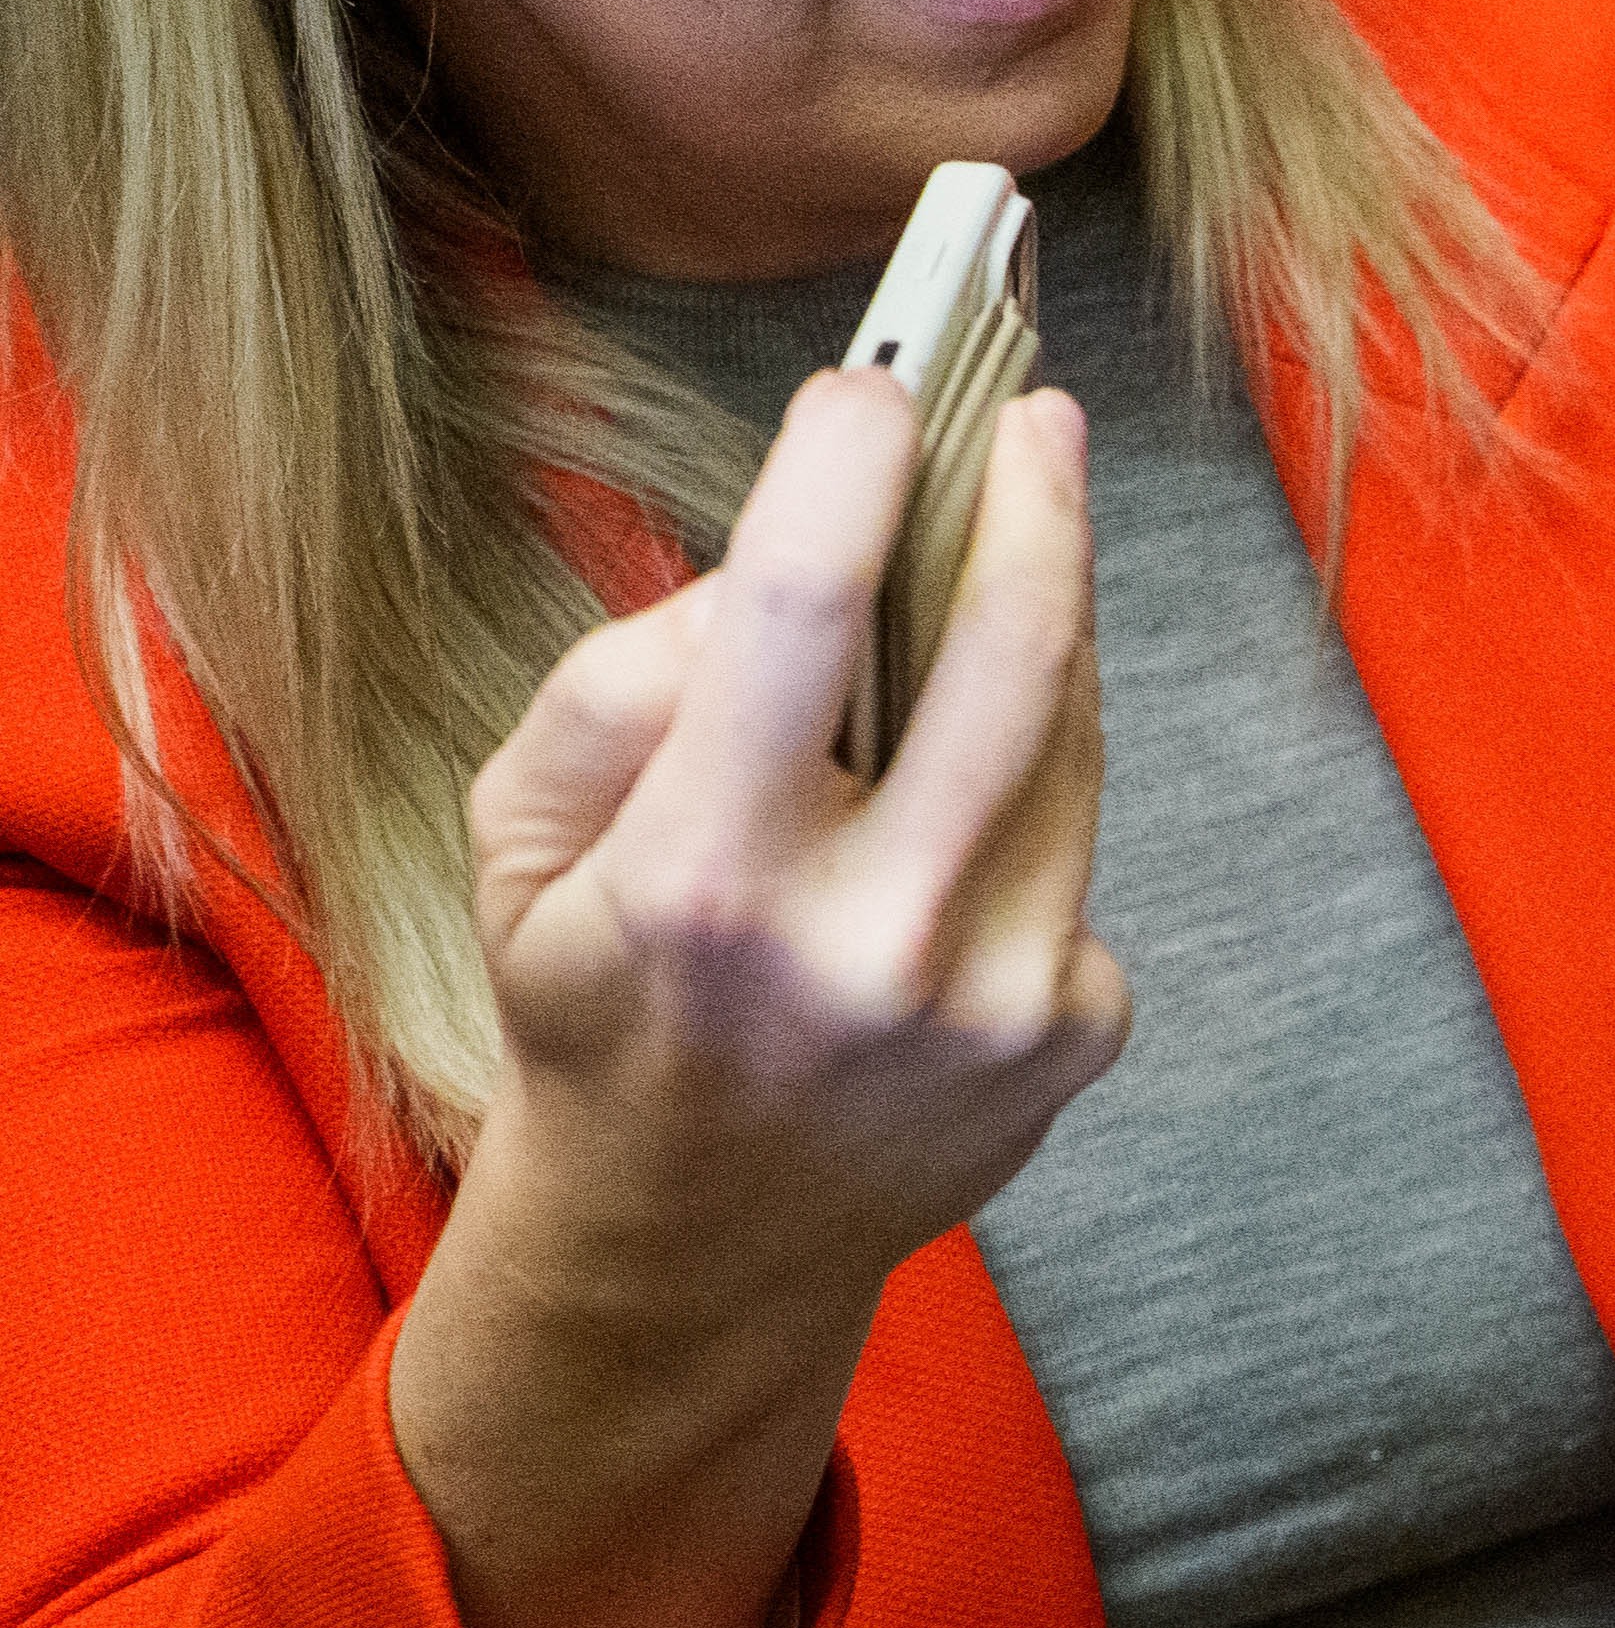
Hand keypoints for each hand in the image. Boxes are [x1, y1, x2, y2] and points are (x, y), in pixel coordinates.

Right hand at [390, 362, 1127, 1627]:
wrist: (693, 1242)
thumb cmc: (603, 999)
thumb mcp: (527, 841)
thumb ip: (630, 687)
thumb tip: (787, 566)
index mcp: (705, 880)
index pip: (799, 617)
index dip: (850, 470)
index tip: (876, 384)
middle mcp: (868, 942)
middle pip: (1008, 657)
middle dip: (1034, 508)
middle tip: (1035, 416)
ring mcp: (994, 998)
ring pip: (1065, 741)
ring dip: (1044, 635)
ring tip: (1011, 555)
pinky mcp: (1075, 1033)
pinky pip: (1074, 847)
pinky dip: (1024, 797)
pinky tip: (961, 806)